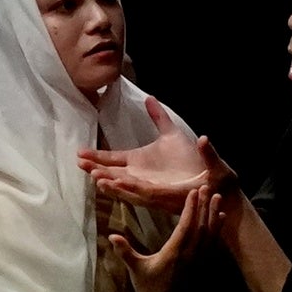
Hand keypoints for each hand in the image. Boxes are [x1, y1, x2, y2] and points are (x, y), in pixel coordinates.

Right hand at [79, 98, 228, 209]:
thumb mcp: (172, 135)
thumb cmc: (192, 160)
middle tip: (80, 163)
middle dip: (95, 169)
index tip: (79, 152)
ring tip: (94, 175)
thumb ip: (159, 118)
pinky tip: (114, 183)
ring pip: (121, 184)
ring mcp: (146, 186)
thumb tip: (149, 97)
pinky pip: (139, 192)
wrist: (211, 176)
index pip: (112, 159)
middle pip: (110, 172)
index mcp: (138, 161)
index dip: (97, 156)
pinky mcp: (158, 194)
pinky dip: (126, 189)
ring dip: (108, 181)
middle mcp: (138, 175)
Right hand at [111, 187, 214, 291]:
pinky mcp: (203, 266)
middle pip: (202, 227)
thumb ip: (125, 251)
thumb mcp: (135, 268)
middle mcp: (190, 256)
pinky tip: (219, 219)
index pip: (186, 226)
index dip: (191, 208)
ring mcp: (199, 262)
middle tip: (208, 188)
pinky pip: (213, 244)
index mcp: (174, 253)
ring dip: (214, 216)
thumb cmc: (147, 287)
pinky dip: (217, 230)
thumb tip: (111, 236)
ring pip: (210, 234)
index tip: (194, 192)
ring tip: (217, 199)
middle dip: (205, 206)